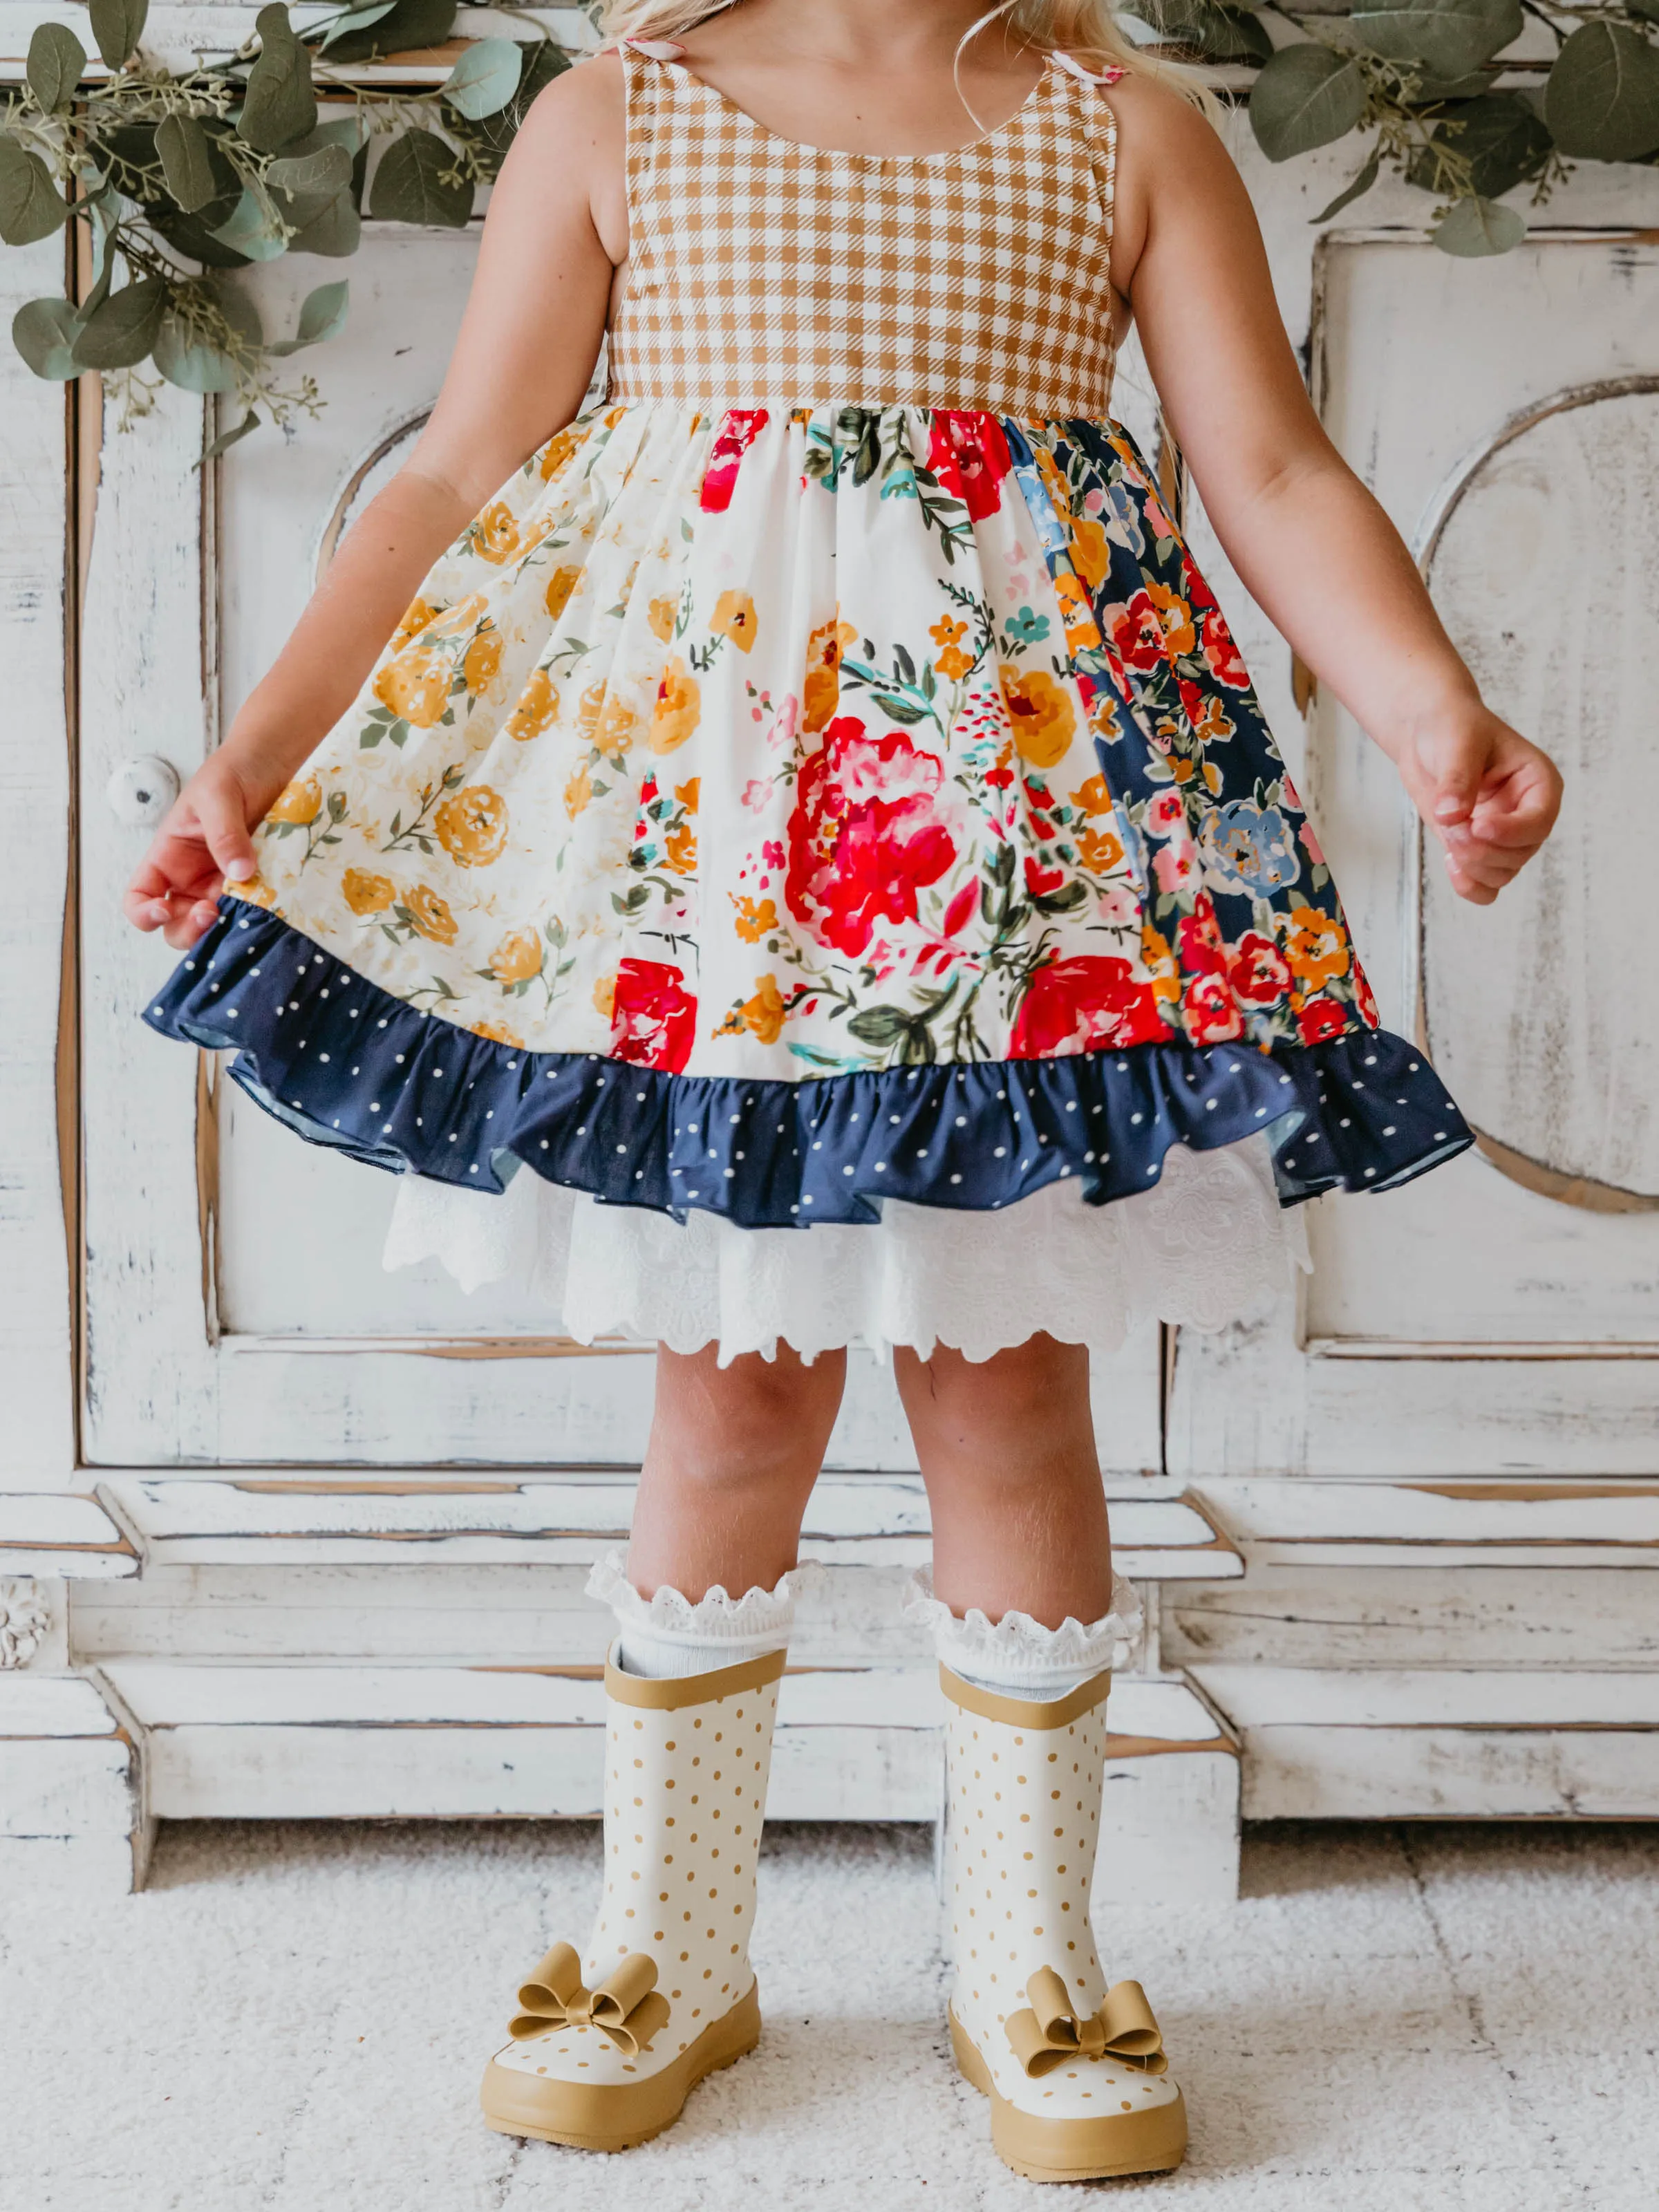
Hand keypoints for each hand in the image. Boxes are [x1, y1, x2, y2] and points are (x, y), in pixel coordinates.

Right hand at [123, 749, 283, 950]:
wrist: (273, 765)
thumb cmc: (233, 773)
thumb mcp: (218, 796)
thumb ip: (224, 834)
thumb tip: (238, 873)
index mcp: (168, 858)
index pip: (139, 897)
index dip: (143, 912)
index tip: (163, 909)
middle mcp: (192, 879)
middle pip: (175, 925)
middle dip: (188, 930)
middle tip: (213, 913)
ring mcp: (224, 886)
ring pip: (214, 927)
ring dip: (223, 929)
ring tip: (240, 911)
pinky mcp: (256, 888)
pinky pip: (249, 913)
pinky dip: (254, 918)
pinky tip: (265, 908)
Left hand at [1392, 705, 1562, 906]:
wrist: (1427, 733)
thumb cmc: (1454, 726)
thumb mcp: (1458, 742)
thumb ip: (1457, 779)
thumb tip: (1452, 815)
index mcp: (1538, 783)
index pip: (1540, 821)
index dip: (1511, 831)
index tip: (1477, 825)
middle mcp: (1526, 813)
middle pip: (1520, 854)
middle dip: (1482, 849)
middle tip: (1451, 825)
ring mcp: (1503, 834)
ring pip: (1502, 873)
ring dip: (1472, 866)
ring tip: (1448, 833)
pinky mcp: (1479, 847)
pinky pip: (1486, 886)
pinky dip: (1470, 885)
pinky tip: (1450, 863)